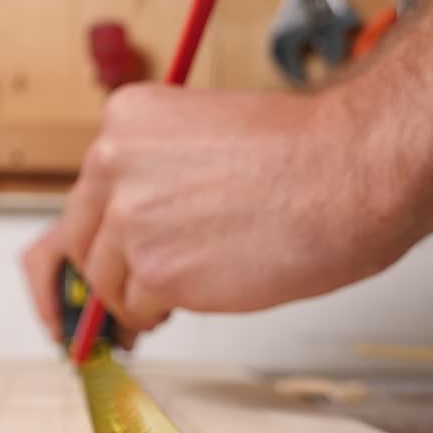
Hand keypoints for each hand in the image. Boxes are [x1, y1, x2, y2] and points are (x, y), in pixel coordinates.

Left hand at [22, 82, 419, 339]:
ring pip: (106, 280)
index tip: (99, 260)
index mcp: (125, 118)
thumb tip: (132, 228)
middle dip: (106, 272)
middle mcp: (113, 163)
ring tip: (179, 294)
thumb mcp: (204, 137)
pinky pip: (138, 308)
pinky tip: (198, 297)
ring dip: (136, 296)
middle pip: (82, 238)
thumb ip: (157, 174)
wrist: (351, 173)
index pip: (85, 192)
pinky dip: (161, 314)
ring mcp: (131, 219)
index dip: (100, 234)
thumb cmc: (304, 154)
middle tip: (125, 296)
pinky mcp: (156, 271)